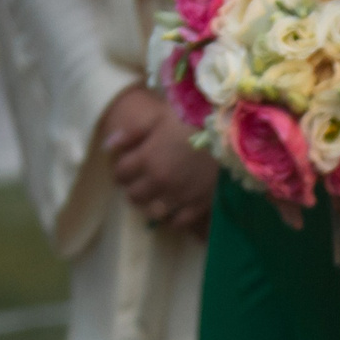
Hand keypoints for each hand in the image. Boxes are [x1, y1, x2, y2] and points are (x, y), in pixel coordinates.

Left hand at [101, 87, 218, 233]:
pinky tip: (177, 207)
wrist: (230, 134)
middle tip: (142, 181)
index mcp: (146, 159)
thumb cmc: (193, 119)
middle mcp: (158, 182)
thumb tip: (108, 147)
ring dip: (152, 205)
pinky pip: (178, 222)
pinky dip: (174, 217)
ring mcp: (178, 196)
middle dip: (134, 188)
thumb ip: (131, 132)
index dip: (122, 170)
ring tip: (158, 196)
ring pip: (153, 212)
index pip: (120, 174)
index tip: (128, 166)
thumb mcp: (158, 117)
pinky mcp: (198, 205)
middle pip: (134, 196)